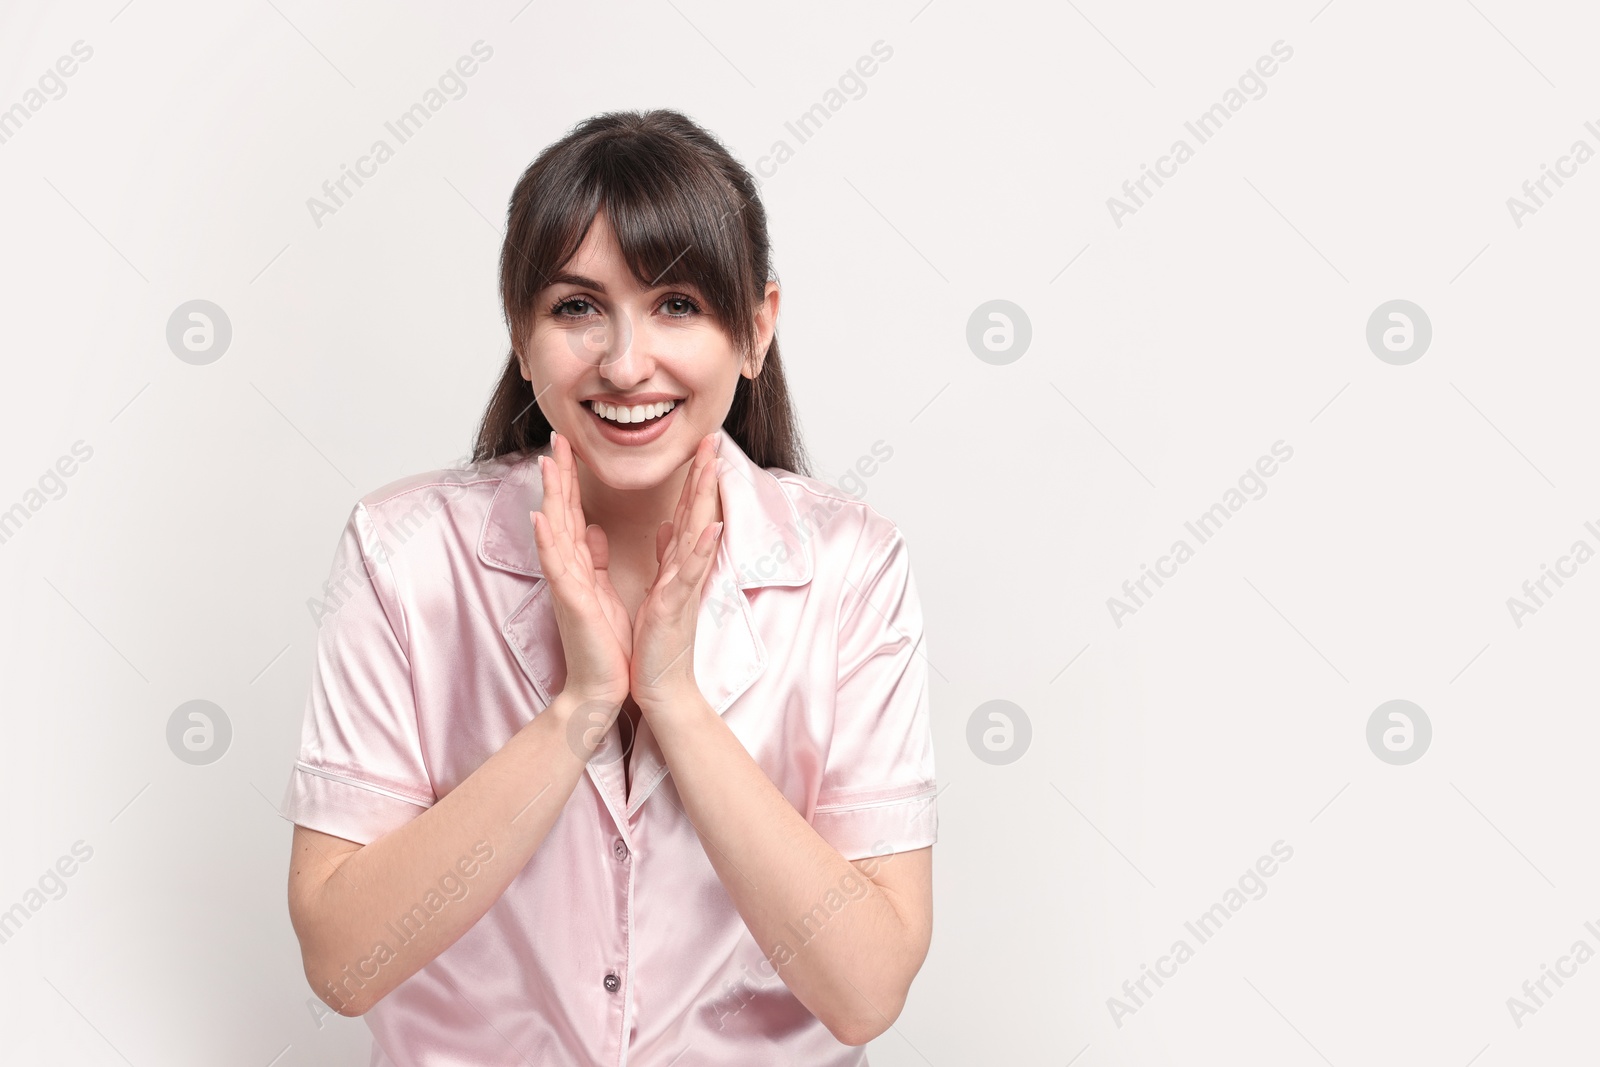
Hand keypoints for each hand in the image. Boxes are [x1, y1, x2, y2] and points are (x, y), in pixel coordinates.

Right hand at [529, 431, 632, 709]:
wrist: (601, 684)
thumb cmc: (603, 640)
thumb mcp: (601, 589)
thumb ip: (594, 558)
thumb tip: (593, 529)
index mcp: (580, 564)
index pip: (573, 511)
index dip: (571, 478)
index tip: (571, 444)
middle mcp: (568, 568)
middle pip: (560, 512)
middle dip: (559, 474)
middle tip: (556, 436)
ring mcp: (566, 584)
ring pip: (555, 531)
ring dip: (550, 496)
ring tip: (546, 463)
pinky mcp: (571, 602)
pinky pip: (557, 568)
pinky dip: (547, 542)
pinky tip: (540, 518)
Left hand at [629, 434, 724, 714]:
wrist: (659, 684)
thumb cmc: (658, 640)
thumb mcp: (662, 588)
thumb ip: (669, 555)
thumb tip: (673, 525)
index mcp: (678, 564)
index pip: (687, 513)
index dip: (694, 478)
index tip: (699, 445)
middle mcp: (686, 570)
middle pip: (698, 514)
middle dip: (705, 476)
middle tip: (712, 438)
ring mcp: (684, 586)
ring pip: (698, 534)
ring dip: (705, 500)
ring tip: (713, 467)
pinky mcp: (675, 606)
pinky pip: (689, 573)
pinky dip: (700, 549)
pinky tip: (711, 526)